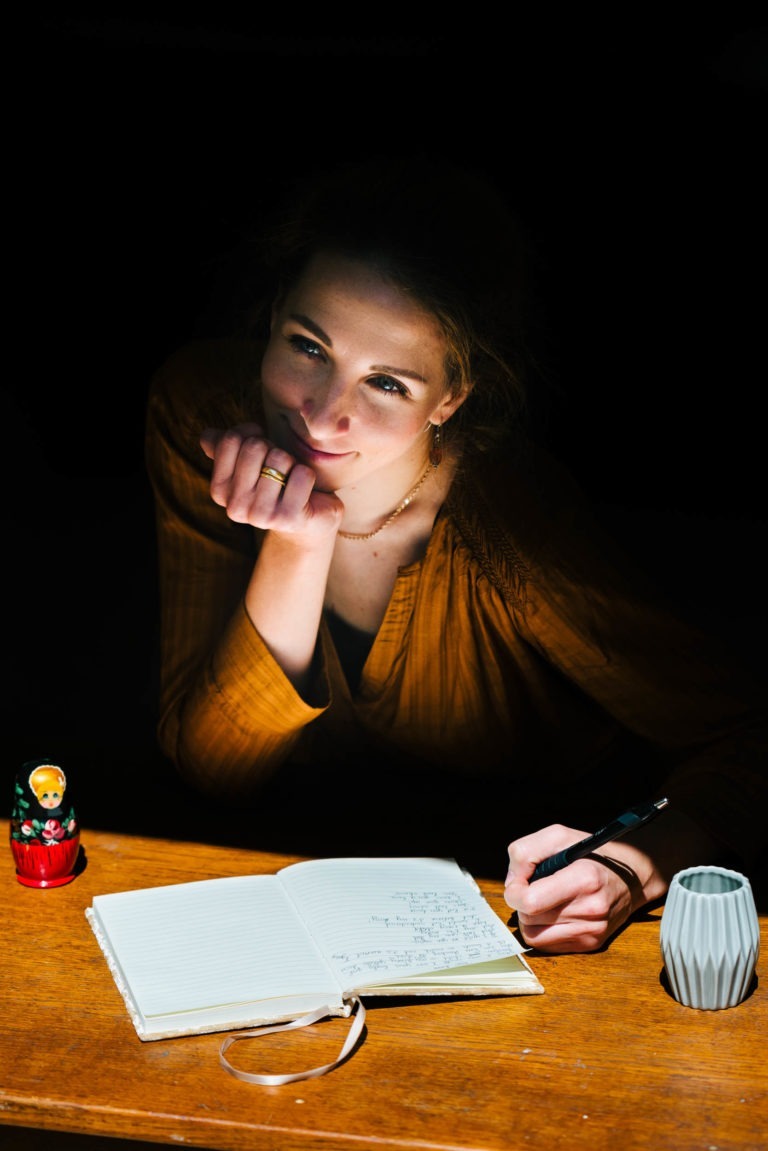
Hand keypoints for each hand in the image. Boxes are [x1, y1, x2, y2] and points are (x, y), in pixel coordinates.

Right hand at [201, 425, 342, 540]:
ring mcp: (260, 516)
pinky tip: (303, 490)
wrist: (307, 517)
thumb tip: (208, 435)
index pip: (231, 440)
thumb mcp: (247, 461)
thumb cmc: (275, 481)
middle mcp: (235, 507)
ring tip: (289, 480)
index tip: (261, 450)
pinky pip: (302, 474)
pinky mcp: (288, 519)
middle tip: (278, 468)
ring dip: (290, 462)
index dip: (252, 434)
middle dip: (273, 448)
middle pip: (255, 447)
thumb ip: (224, 445)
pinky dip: (306, 474)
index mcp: (219, 491)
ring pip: (279, 458)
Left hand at [504, 823, 646, 952]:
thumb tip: (511, 882)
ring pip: (534, 936)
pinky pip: (548, 946)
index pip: (530, 901)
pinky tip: (555, 913)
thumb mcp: (559, 836)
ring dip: (531, 918)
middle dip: (523, 903)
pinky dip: (543, 930)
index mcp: (583, 879)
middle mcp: (590, 909)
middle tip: (535, 888)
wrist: (632, 878)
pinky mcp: (591, 944)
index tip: (519, 882)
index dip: (515, 892)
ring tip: (546, 900)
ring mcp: (591, 930)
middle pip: (528, 919)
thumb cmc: (592, 854)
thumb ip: (526, 852)